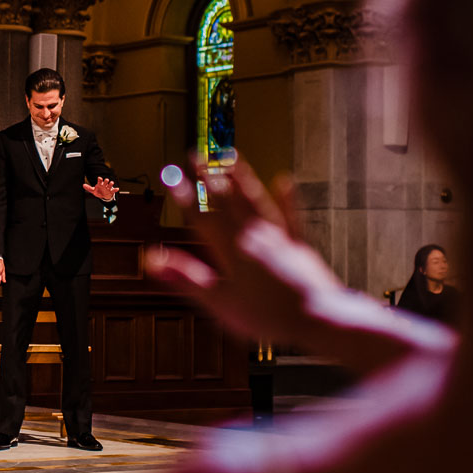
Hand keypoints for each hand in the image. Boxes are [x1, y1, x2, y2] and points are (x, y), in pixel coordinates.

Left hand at [83, 177, 116, 201]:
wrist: (103, 196)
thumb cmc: (98, 191)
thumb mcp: (93, 190)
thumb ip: (88, 188)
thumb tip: (83, 185)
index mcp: (100, 184)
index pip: (100, 180)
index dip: (100, 179)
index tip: (99, 178)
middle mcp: (104, 185)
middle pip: (106, 181)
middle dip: (106, 180)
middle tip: (106, 180)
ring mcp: (108, 188)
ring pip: (110, 184)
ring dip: (111, 183)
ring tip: (111, 183)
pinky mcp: (111, 191)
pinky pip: (114, 190)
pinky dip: (115, 189)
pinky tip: (117, 188)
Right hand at [146, 160, 343, 345]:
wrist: (318, 318)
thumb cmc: (268, 315)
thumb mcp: (219, 301)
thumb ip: (186, 278)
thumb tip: (153, 260)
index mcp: (233, 250)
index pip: (202, 217)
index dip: (184, 196)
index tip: (169, 176)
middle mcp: (255, 237)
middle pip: (227, 201)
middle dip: (208, 177)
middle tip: (195, 155)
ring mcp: (279, 239)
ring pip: (256, 202)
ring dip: (241, 178)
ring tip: (230, 156)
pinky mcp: (300, 248)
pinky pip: (292, 218)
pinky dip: (287, 199)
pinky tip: (283, 181)